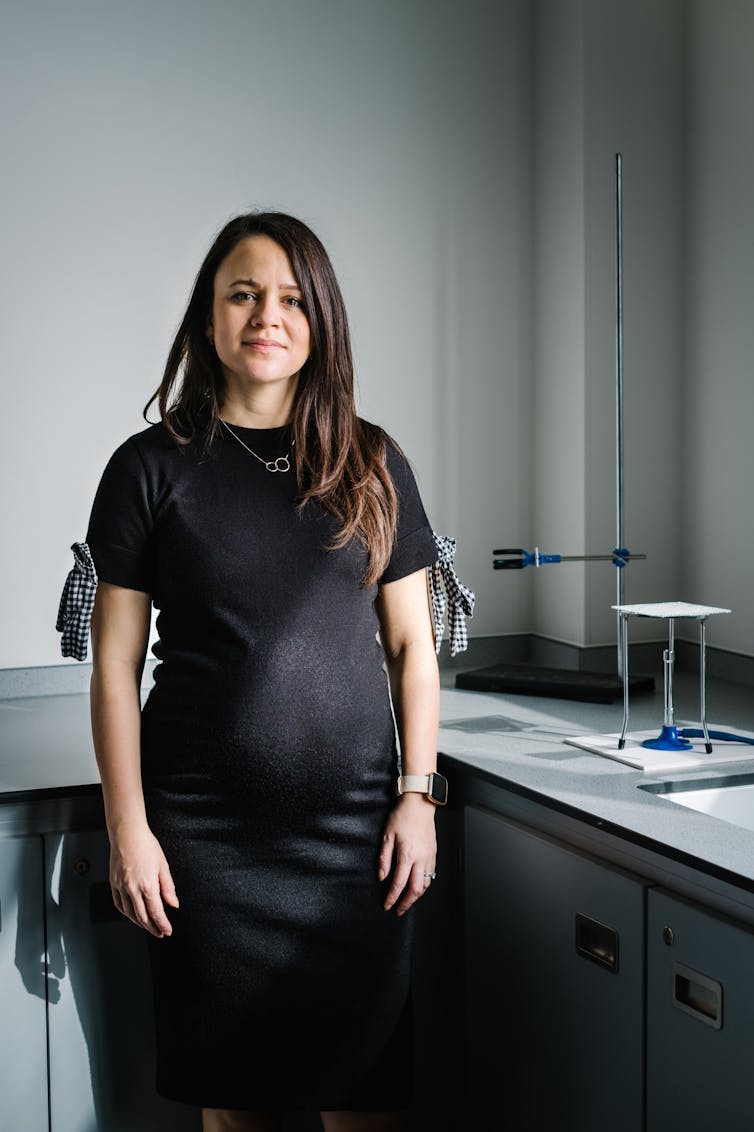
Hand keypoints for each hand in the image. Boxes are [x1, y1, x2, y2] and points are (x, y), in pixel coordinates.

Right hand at [108, 825, 178, 937]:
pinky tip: (132, 914)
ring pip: (129, 913)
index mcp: (147, 885)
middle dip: (152, 928)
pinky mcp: (113, 883)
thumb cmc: (146, 845)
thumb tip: (173, 904)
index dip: (162, 924)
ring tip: (148, 926)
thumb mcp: (163, 866)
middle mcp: (132, 889)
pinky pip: (118, 904)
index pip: (156, 912)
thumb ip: (168, 887)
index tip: (167, 930)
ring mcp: (121, 887)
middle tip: (159, 933)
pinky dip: (126, 913)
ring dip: (139, 923)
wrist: (127, 834)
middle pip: (142, 917)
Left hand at [378, 793, 436, 915]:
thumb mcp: (387, 836)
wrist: (419, 804)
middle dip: (407, 903)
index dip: (392, 897)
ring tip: (408, 901)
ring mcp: (429, 856)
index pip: (399, 883)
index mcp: (407, 854)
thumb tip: (381, 877)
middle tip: (399, 910)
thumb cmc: (402, 816)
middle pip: (415, 889)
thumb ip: (384, 859)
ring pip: (426, 884)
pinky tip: (418, 886)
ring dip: (417, 896)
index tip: (387, 905)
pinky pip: (432, 874)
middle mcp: (421, 858)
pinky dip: (425, 884)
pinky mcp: (434, 853)